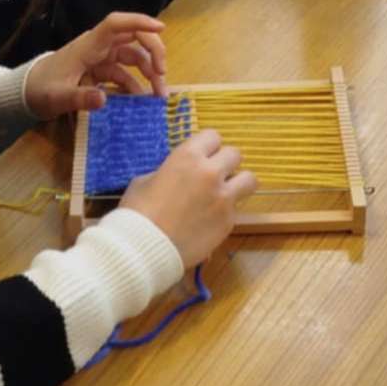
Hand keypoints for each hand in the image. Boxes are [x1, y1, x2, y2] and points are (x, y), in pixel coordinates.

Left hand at [23, 12, 166, 118]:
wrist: (26, 92)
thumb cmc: (41, 88)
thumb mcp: (58, 96)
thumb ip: (80, 98)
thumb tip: (104, 100)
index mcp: (88, 46)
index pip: (116, 24)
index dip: (139, 22)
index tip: (161, 28)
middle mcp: (98, 48)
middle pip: (133, 38)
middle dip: (153, 51)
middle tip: (163, 74)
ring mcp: (101, 59)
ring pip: (133, 57)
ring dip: (149, 72)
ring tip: (159, 95)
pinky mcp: (101, 72)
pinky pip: (125, 75)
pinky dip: (136, 85)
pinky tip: (142, 102)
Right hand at [120, 129, 256, 266]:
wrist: (144, 249)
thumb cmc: (137, 212)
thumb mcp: (145, 180)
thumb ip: (169, 171)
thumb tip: (178, 175)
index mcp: (188, 156)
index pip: (213, 136)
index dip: (208, 146)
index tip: (202, 156)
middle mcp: (210, 173)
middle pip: (235, 154)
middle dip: (225, 163)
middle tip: (213, 175)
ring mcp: (223, 198)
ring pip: (249, 180)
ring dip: (238, 183)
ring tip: (224, 193)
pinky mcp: (228, 222)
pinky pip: (235, 209)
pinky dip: (225, 212)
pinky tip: (208, 221)